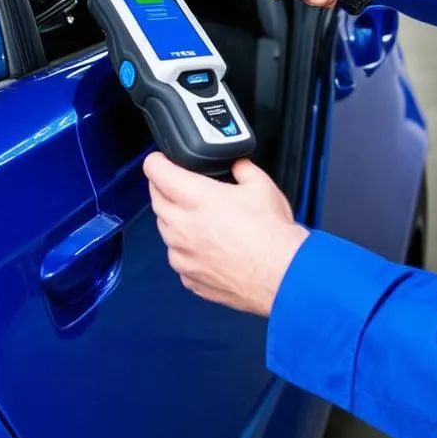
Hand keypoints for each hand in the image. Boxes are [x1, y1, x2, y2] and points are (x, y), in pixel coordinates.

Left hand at [143, 153, 308, 316]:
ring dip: (173, 218)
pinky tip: (206, 245)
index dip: (156, 162)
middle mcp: (182, 226)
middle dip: (161, 188)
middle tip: (176, 183)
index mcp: (197, 198)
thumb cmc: (271, 234)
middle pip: (155, 200)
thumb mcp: (262, 185)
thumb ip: (243, 169)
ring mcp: (183, 255)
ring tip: (197, 216)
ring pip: (164, 230)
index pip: (158, 173)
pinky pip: (177, 256)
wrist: (281, 273)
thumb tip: (237, 165)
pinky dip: (185, 248)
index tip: (158, 160)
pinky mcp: (189, 277)